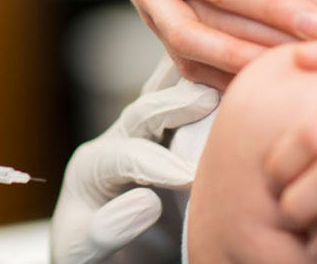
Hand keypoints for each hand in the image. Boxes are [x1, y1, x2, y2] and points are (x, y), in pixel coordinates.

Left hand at [51, 78, 219, 263]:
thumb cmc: (91, 259)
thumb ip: (107, 228)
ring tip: (223, 71)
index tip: (187, 177)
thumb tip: (146, 201)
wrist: (106, 259)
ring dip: (192, 83)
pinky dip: (207, 92)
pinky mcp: (171, 144)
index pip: (123, 156)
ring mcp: (144, 140)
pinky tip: (234, 82)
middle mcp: (117, 143)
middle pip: (142, 113)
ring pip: (165, 101)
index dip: (155, 163)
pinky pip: (188, 113)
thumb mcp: (82, 251)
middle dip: (174, 105)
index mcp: (91, 168)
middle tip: (208, 99)